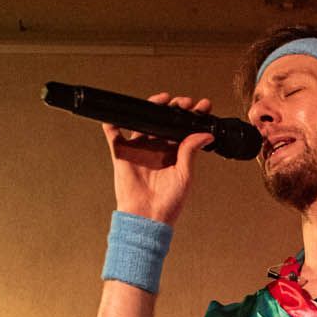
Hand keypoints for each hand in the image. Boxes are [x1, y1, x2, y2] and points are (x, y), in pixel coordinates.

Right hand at [104, 93, 215, 227]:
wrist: (148, 217)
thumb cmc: (168, 202)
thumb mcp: (185, 174)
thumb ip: (190, 150)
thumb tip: (205, 133)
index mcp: (173, 153)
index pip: (183, 128)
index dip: (192, 115)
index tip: (202, 106)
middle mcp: (156, 148)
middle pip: (162, 120)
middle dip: (173, 107)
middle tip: (183, 102)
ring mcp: (139, 149)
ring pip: (141, 121)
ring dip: (149, 107)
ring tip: (161, 99)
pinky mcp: (122, 154)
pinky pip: (114, 135)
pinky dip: (111, 124)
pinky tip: (115, 113)